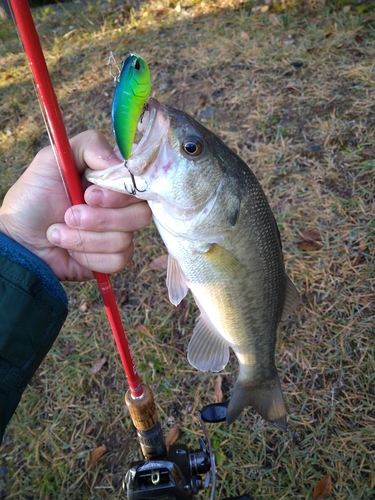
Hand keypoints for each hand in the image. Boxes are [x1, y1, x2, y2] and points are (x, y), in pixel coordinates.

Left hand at [0, 130, 150, 280]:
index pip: (140, 184)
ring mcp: (119, 233)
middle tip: (68, 215)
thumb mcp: (51, 159)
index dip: (119, 194)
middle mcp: (120, 206)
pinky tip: (70, 251)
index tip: (89, 196)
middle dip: (100, 219)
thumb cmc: (33, 198)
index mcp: (111, 180)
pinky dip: (88, 257)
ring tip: (58, 232)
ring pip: (125, 240)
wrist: (19, 241)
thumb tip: (120, 163)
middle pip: (140, 214)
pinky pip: (118, 260)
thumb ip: (89, 146)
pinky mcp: (112, 259)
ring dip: (85, 239)